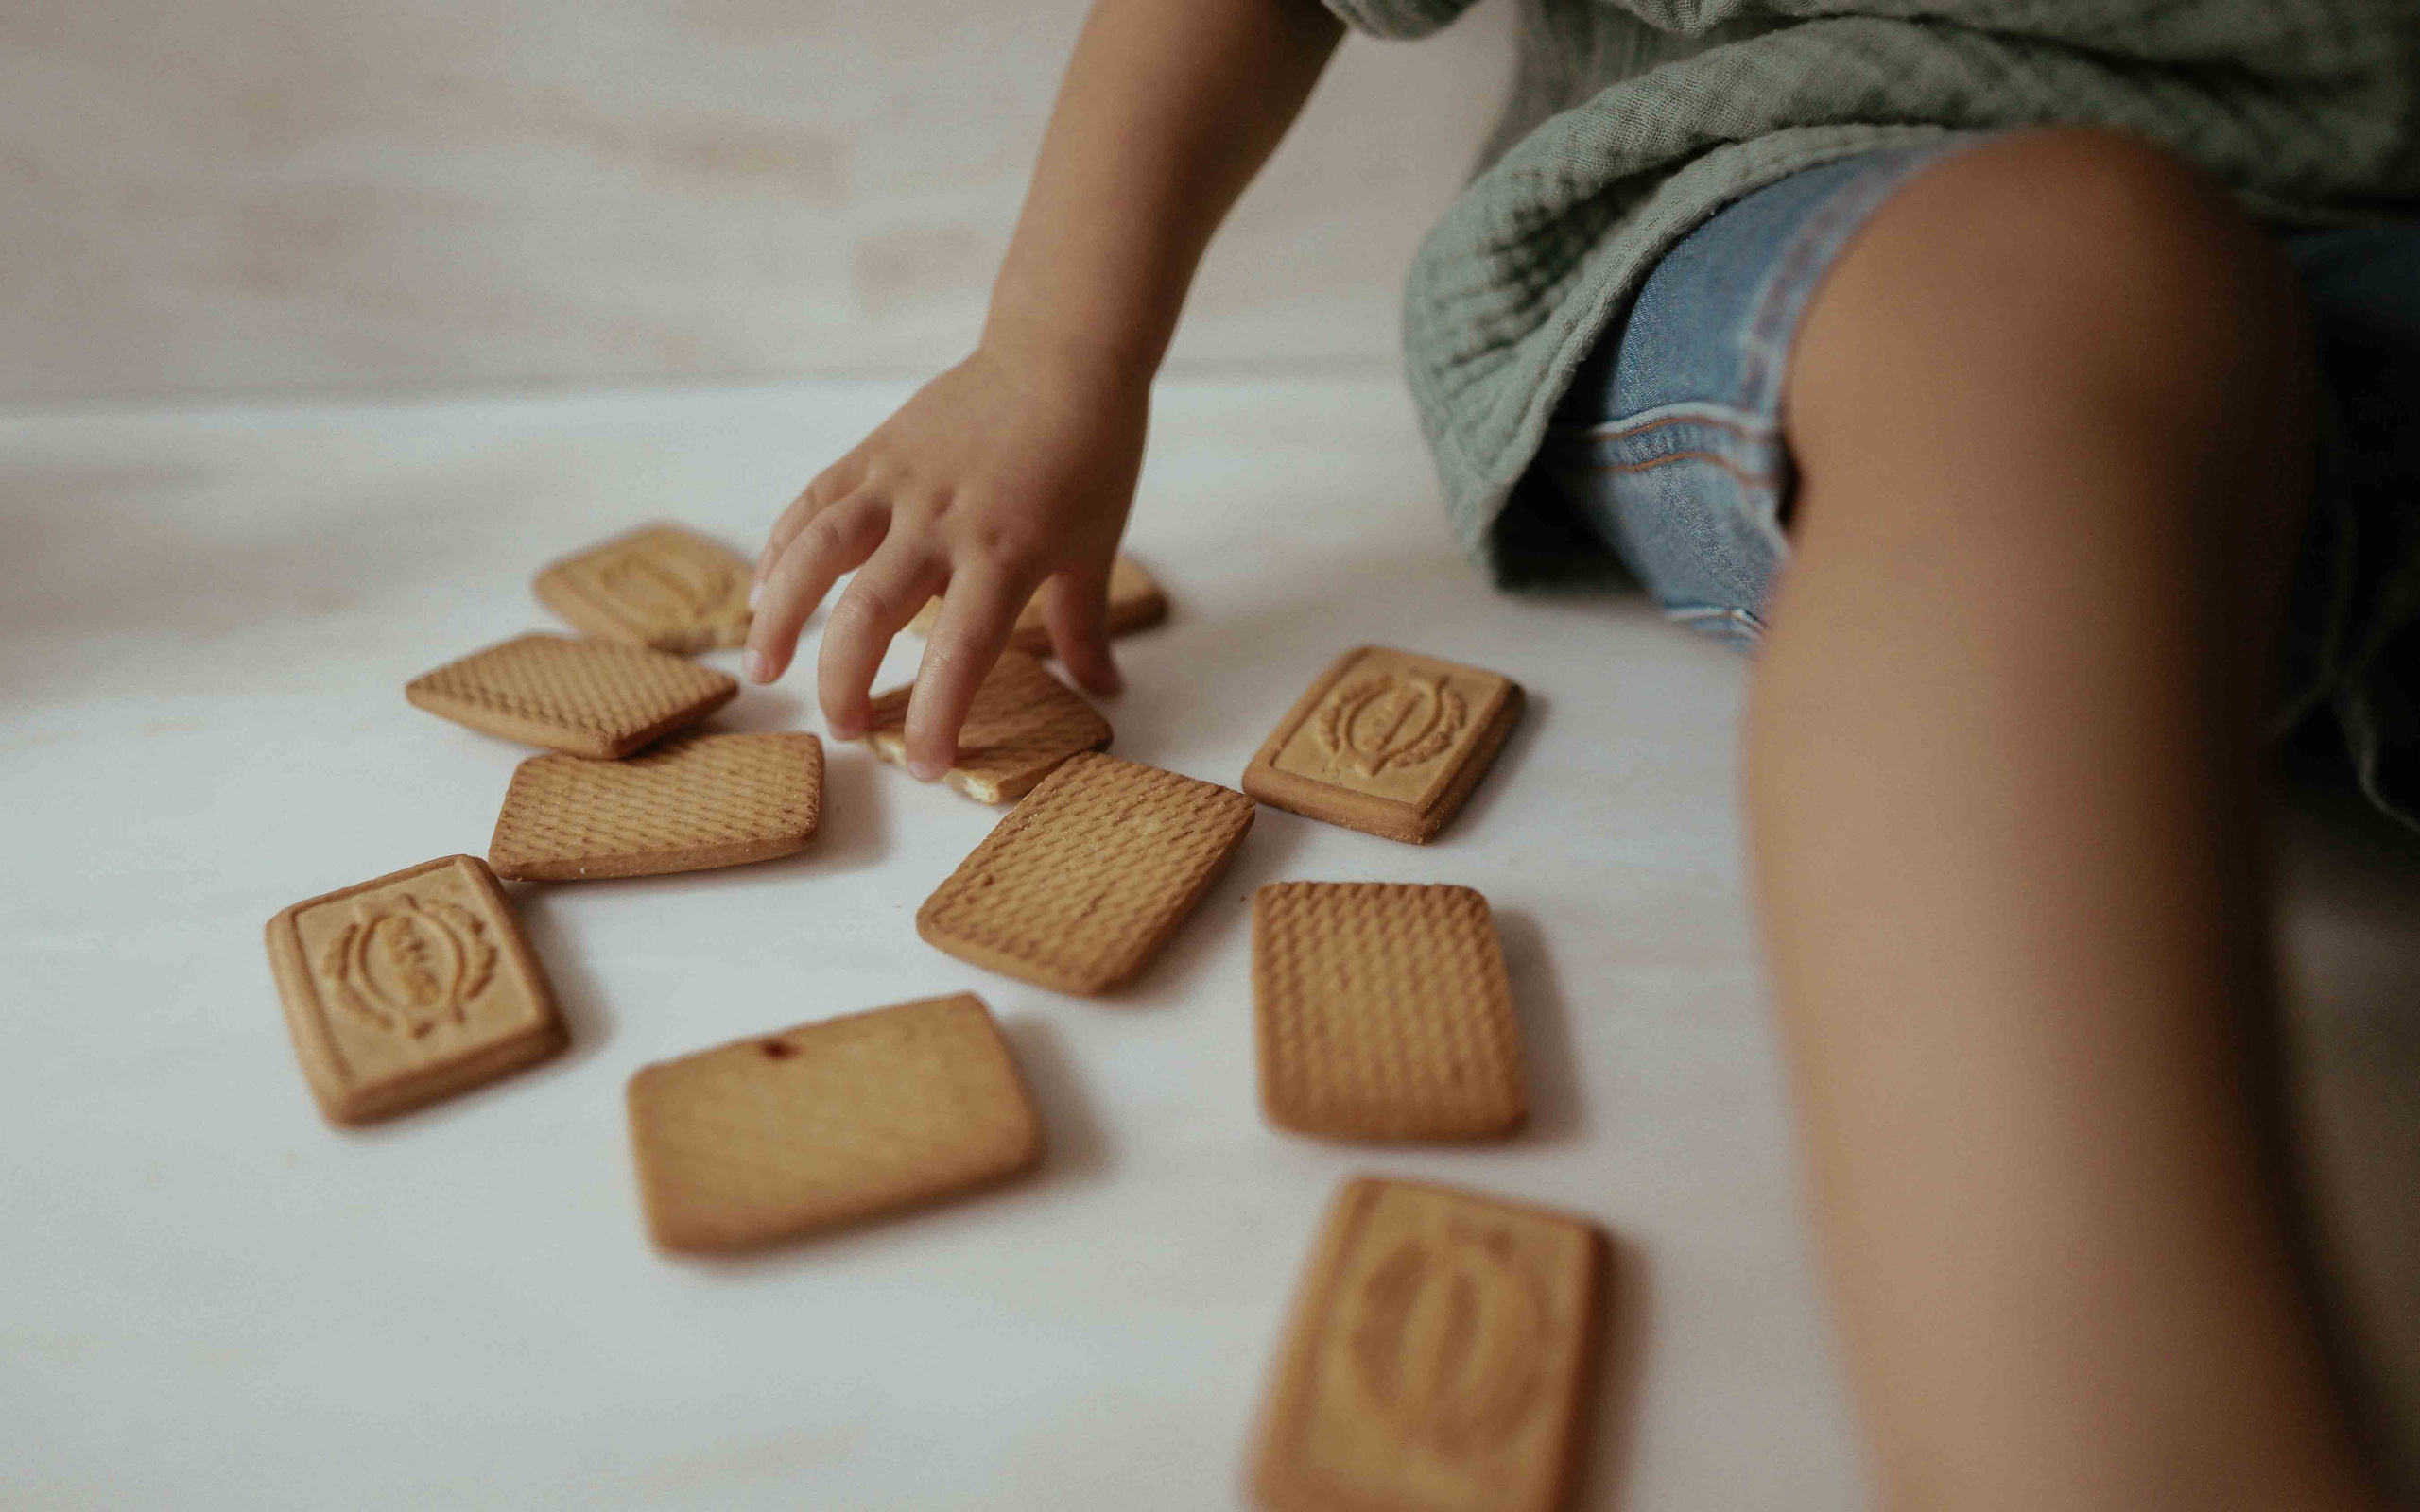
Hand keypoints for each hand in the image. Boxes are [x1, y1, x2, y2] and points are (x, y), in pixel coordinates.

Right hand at [744, 339, 1144, 778]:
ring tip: (764, 671)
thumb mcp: (1096, 545)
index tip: (924, 768)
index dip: (938, 717)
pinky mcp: (873, 451)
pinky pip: (812, 503)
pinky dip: (780, 549)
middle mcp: (944, 520)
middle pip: (873, 611)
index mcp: (1007, 553)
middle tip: (845, 732)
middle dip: (846, 681)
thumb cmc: (1091, 455)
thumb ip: (1084, 624)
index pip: (963, 652)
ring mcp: (900, 481)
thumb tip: (1103, 692)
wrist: (1062, 354)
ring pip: (817, 551)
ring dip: (781, 616)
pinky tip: (761, 595)